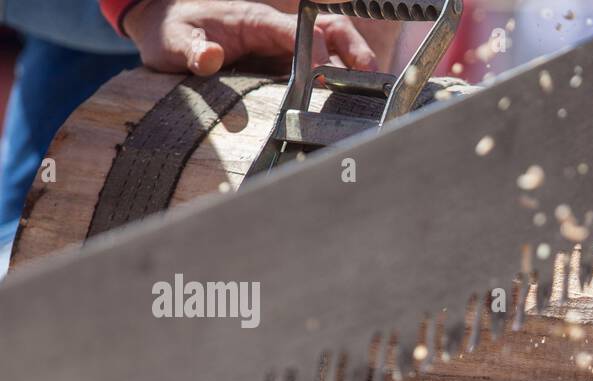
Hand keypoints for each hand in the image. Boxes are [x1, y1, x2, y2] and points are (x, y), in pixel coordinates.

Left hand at [123, 0, 376, 75]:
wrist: (166, 28)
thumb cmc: (172, 32)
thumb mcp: (174, 41)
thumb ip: (192, 50)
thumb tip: (209, 57)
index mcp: (256, 20)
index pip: (295, 30)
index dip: (313, 50)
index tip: (322, 75)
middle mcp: (277, 30)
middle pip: (328, 29)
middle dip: (352, 48)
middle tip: (369, 73)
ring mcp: (284, 46)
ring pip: (333, 45)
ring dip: (355, 61)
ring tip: (374, 86)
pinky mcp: (286, 62)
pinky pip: (322, 64)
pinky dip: (343, 76)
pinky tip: (354, 98)